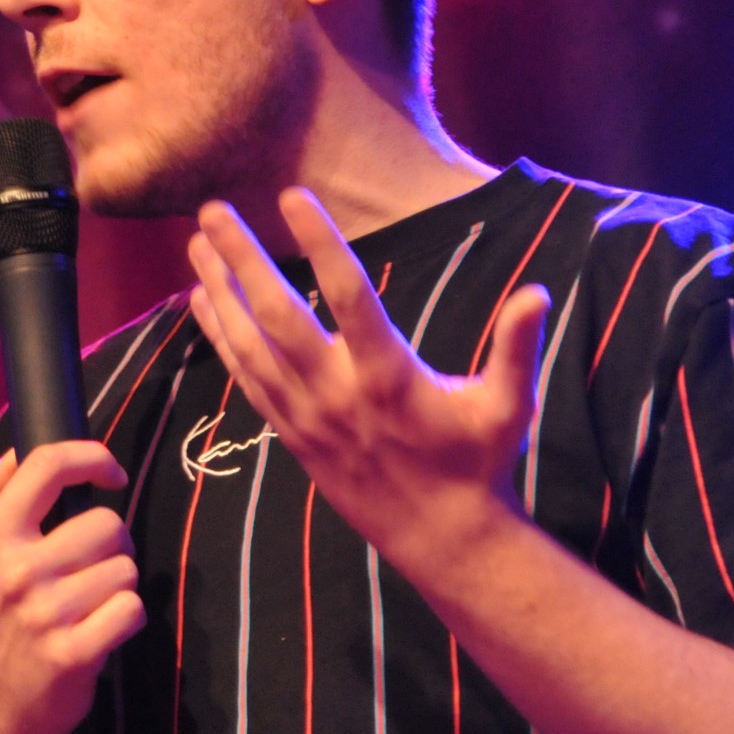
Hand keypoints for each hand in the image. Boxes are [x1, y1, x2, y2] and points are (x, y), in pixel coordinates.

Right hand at [0, 440, 144, 733]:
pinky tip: (101, 631)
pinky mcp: (74, 653)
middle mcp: (15, 571)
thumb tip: (12, 454)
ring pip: (125, 567)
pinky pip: (131, 608)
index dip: (91, 456)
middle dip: (111, 545)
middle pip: (106, 523)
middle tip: (90, 569)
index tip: (110, 473)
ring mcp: (45, 614)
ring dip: (118, 585)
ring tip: (90, 605)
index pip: (46, 465)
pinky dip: (126, 618)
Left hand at [184, 188, 550, 572]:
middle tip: (213, 209)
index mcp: (388, 376)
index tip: (292, 195)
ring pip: (249, 345)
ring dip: (220, 291)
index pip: (349, 295)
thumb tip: (538, 292)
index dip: (320, 243)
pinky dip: (220, 336)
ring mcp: (306, 415)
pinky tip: (202, 299)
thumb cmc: (477, 462)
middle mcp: (337, 393)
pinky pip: (244, 377)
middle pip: (278, 315)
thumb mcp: (509, 407)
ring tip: (195, 242)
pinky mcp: (290, 433)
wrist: (440, 537)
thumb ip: (517, 348)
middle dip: (243, 259)